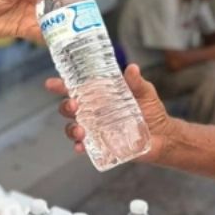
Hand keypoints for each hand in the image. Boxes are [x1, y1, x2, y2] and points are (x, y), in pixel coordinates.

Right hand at [45, 63, 171, 162]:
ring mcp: (95, 129)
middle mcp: (94, 112)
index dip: (61, 85)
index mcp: (100, 95)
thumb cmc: (152, 111)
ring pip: (73, 128)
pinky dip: (79, 146)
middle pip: (69, 108)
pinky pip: (84, 146)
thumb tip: (132, 68)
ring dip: (71, 128)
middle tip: (74, 105)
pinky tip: (81, 147)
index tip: (51, 84)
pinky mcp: (101, 145)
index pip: (77, 88)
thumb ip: (136, 82)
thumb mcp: (145, 93)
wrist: (163, 136)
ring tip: (81, 130)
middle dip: (65, 106)